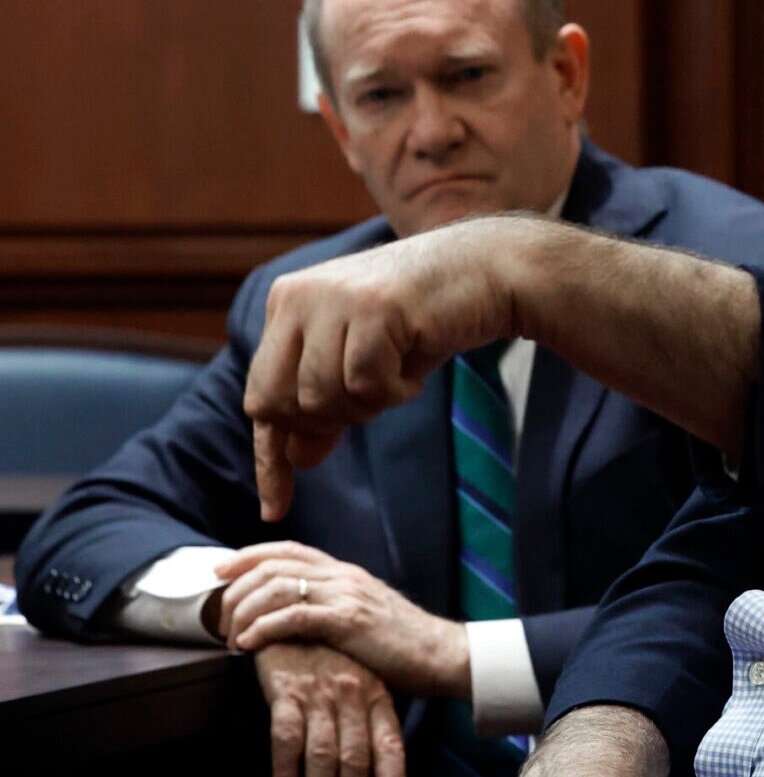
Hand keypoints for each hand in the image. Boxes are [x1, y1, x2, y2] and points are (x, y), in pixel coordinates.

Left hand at [217, 541, 469, 697]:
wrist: (443, 655)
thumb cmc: (404, 645)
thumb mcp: (366, 615)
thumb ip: (335, 608)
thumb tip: (299, 619)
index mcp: (346, 572)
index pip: (288, 549)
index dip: (247, 556)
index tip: (219, 572)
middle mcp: (343, 576)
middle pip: (272, 565)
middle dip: (235, 590)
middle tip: (219, 618)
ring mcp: (346, 595)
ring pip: (276, 587)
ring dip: (243, 612)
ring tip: (231, 638)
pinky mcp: (348, 620)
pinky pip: (292, 617)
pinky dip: (262, 629)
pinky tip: (248, 645)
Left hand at [245, 217, 530, 520]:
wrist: (489, 269)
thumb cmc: (429, 316)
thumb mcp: (366, 362)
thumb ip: (327, 402)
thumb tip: (297, 457)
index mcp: (285, 304)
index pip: (260, 395)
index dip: (269, 456)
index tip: (275, 507)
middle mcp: (296, 296)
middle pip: (277, 402)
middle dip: (325, 422)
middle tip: (372, 403)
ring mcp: (331, 299)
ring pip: (320, 398)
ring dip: (367, 405)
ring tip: (398, 376)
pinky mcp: (371, 307)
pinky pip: (364, 384)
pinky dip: (395, 391)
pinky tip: (414, 367)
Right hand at [252, 642, 409, 776]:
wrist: (294, 611)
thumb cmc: (330, 655)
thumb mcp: (360, 680)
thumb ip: (369, 718)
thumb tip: (377, 767)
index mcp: (377, 695)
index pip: (390, 744)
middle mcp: (353, 696)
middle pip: (356, 760)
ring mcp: (320, 693)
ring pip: (324, 755)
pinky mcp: (287, 690)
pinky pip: (287, 736)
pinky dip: (286, 770)